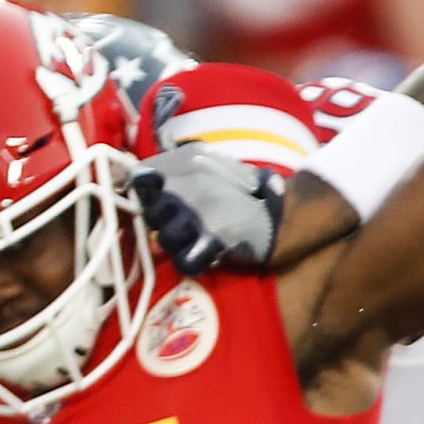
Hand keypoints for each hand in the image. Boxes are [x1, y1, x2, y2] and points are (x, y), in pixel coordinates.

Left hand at [128, 145, 285, 275]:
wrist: (286, 214)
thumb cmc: (244, 193)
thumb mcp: (210, 166)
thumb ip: (176, 172)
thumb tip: (138, 182)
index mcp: (189, 160)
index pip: (140, 177)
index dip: (142, 195)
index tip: (151, 202)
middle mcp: (192, 181)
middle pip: (150, 211)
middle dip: (159, 223)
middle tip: (180, 225)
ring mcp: (203, 210)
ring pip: (164, 238)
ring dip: (176, 245)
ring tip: (195, 241)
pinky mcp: (216, 237)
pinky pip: (186, 259)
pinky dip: (191, 262)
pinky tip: (203, 257)